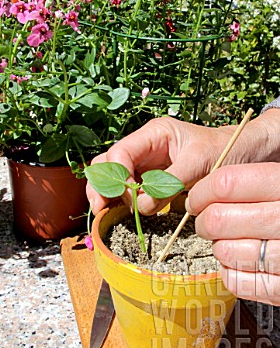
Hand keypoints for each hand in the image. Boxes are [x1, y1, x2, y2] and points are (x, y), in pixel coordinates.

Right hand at [86, 114, 264, 215]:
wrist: (244, 153)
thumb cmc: (224, 150)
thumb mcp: (200, 162)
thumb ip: (170, 182)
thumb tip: (142, 205)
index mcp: (154, 134)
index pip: (121, 151)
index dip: (117, 175)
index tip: (126, 197)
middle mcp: (144, 147)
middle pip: (107, 163)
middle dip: (102, 185)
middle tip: (103, 208)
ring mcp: (145, 164)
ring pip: (112, 177)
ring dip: (108, 194)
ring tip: (108, 212)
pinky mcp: (150, 181)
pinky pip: (127, 190)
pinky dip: (121, 202)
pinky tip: (122, 214)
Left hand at [186, 163, 279, 305]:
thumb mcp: (278, 184)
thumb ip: (245, 183)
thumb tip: (200, 193)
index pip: (224, 184)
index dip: (201, 192)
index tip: (196, 199)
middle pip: (218, 218)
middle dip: (204, 221)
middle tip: (208, 222)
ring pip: (224, 250)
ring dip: (219, 247)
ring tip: (232, 241)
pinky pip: (236, 281)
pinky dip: (231, 272)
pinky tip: (243, 262)